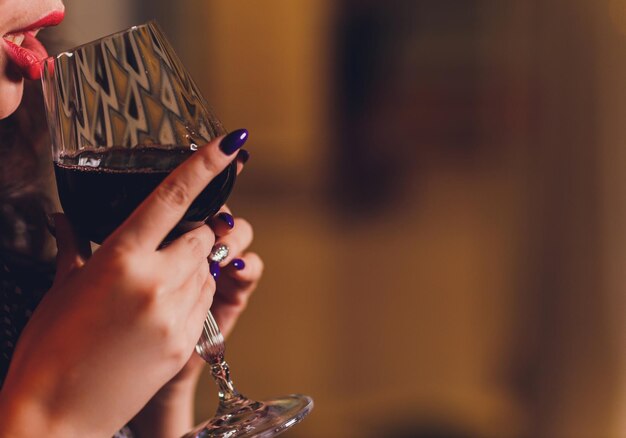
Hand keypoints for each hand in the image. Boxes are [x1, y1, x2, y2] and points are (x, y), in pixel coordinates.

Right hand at [0, 133, 245, 436]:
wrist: (56, 416)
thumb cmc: (50, 348)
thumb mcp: (62, 288)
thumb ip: (75, 246)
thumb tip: (66, 220)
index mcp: (120, 258)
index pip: (173, 197)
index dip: (206, 163)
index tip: (233, 142)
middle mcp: (155, 281)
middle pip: (204, 236)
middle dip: (195, 235)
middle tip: (169, 247)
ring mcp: (175, 314)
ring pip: (208, 270)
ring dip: (193, 268)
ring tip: (157, 287)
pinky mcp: (186, 342)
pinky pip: (205, 302)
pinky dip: (193, 297)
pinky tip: (161, 311)